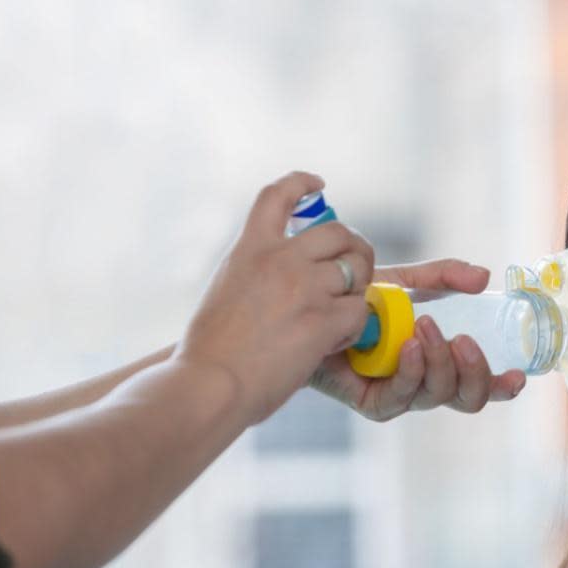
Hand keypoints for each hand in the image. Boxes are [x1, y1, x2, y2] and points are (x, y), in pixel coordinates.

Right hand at [172, 171, 374, 424]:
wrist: (209, 385)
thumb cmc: (208, 353)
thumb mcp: (224, 291)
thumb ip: (254, 275)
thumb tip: (274, 281)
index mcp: (250, 249)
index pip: (277, 196)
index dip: (301, 182)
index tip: (318, 183)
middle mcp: (281, 260)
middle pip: (338, 232)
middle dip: (354, 247)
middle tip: (355, 267)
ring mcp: (305, 288)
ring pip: (357, 270)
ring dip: (359, 290)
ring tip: (345, 313)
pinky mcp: (323, 320)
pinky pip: (359, 311)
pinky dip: (354, 326)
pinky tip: (338, 341)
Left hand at [308, 259, 527, 421]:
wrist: (309, 307)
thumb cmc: (357, 300)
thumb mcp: (405, 283)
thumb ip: (443, 278)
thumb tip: (482, 275)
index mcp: (439, 361)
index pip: (479, 382)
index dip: (502, 385)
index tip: (518, 375)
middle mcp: (424, 383)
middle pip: (467, 398)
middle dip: (474, 371)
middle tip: (463, 338)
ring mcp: (400, 395)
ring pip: (438, 395)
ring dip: (440, 361)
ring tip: (426, 327)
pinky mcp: (372, 403)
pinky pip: (401, 398)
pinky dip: (411, 370)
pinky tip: (409, 346)